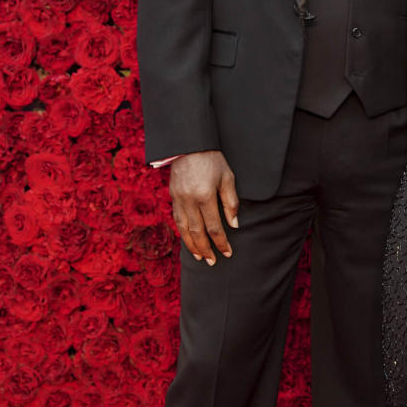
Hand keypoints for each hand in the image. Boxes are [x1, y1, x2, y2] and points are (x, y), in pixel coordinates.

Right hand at [169, 150, 238, 264]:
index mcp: (205, 196)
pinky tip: (188, 239)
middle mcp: (189, 200)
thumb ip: (230, 202)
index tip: (227, 253)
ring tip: (199, 256)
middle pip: (197, 232)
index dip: (221, 243)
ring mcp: (178, 199)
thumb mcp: (227, 178)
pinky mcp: (172, 196)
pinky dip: (182, 232)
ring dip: (191, 245)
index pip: (214, 227)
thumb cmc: (212, 160)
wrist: (189, 144)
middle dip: (206, 249)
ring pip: (183, 229)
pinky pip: (177, 219)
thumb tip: (234, 224)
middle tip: (212, 262)